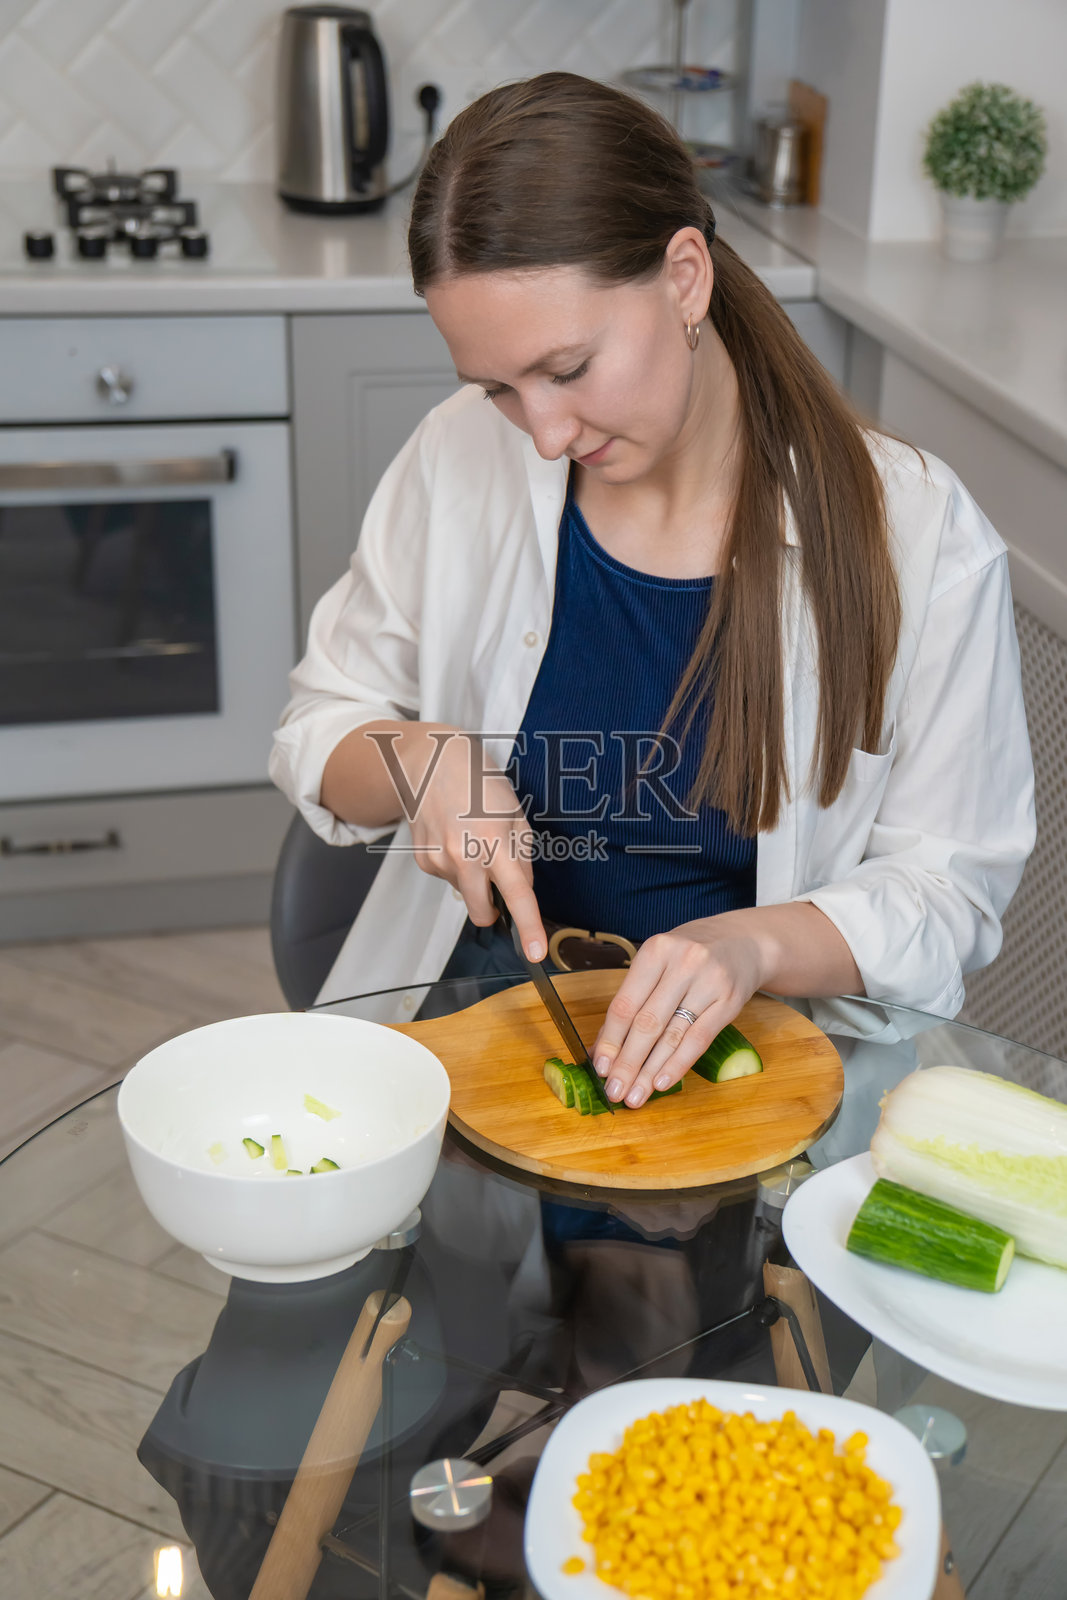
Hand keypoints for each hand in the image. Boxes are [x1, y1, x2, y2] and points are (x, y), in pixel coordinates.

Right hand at [401, 727, 548, 960]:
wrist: (430, 762)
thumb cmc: (480, 783)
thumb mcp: (515, 814)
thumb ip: (521, 857)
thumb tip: (519, 891)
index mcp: (494, 841)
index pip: (517, 894)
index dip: (528, 927)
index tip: (535, 953)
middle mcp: (463, 856)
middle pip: (481, 913)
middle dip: (492, 910)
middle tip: (496, 883)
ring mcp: (438, 861)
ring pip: (465, 894)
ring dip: (473, 879)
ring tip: (470, 838)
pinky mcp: (422, 861)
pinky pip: (447, 879)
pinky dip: (455, 868)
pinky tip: (452, 838)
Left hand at [591, 915, 768, 1106]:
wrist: (744, 941)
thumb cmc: (690, 955)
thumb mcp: (659, 963)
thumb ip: (633, 999)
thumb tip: (603, 1047)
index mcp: (656, 950)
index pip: (625, 1004)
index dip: (610, 1040)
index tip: (600, 1068)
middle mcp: (682, 963)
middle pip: (647, 1023)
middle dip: (627, 1063)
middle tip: (614, 1091)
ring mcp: (709, 982)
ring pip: (672, 1036)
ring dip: (650, 1071)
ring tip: (635, 1096)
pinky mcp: (730, 1002)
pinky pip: (699, 1040)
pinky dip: (678, 1064)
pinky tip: (662, 1082)